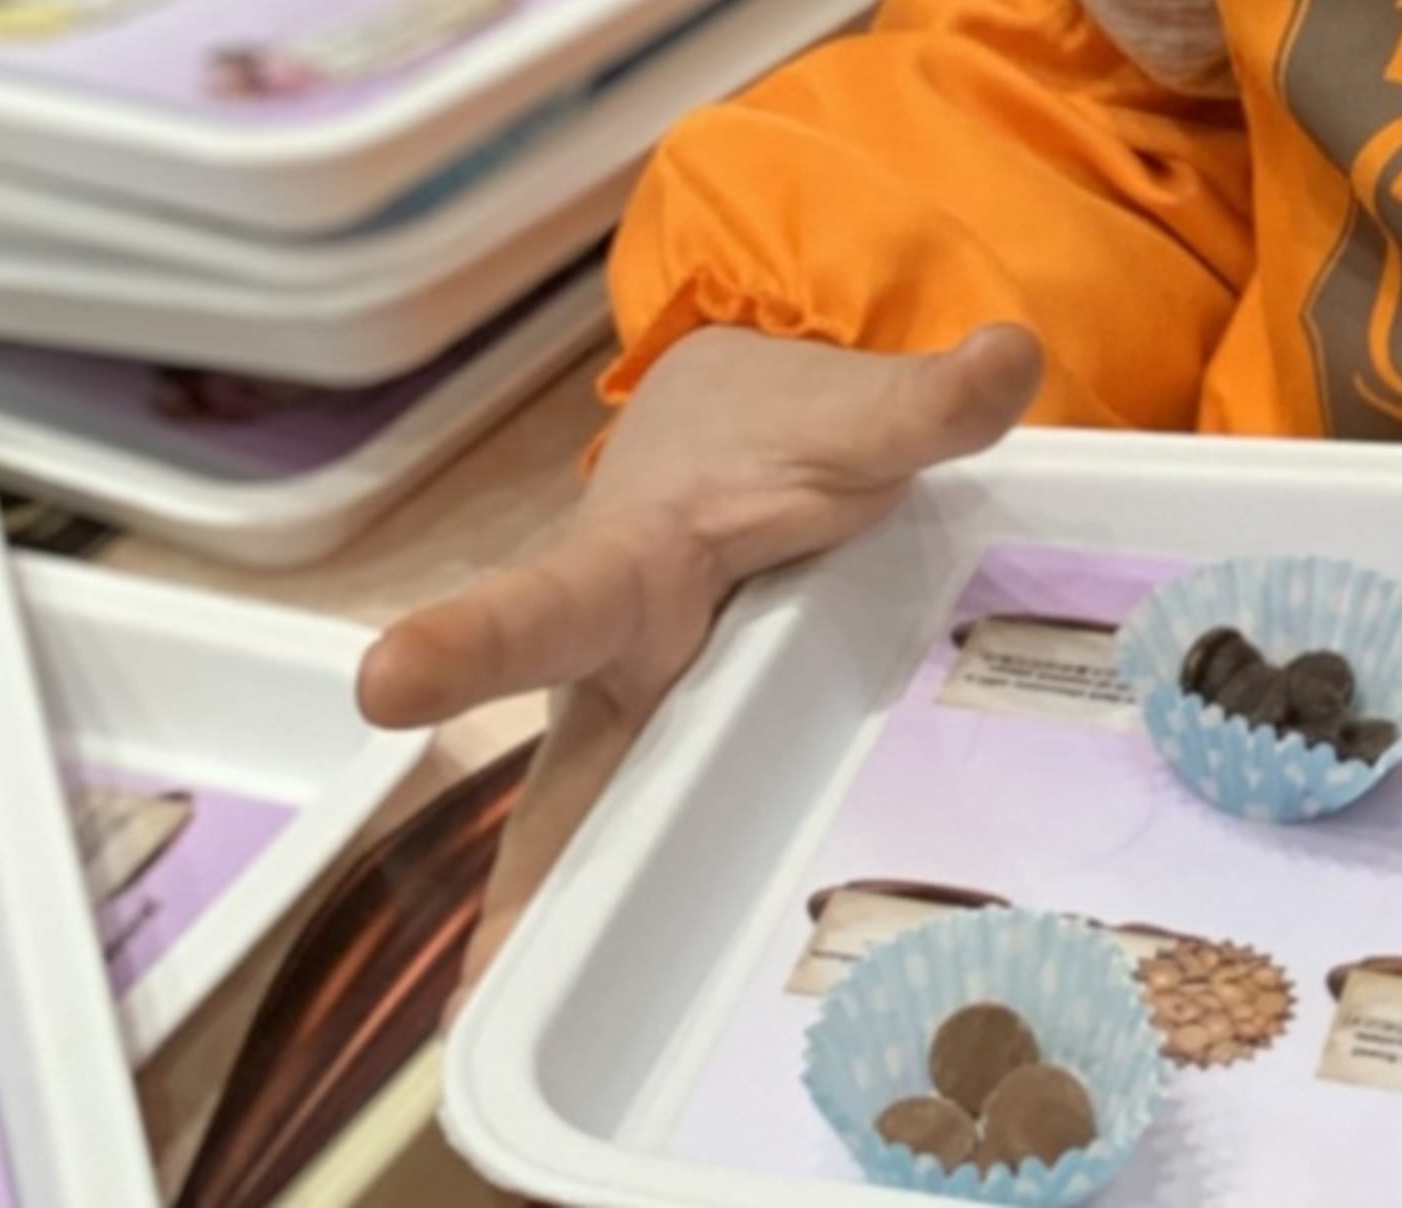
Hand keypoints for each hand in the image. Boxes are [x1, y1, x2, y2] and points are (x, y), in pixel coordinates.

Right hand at [357, 324, 1045, 992]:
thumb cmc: (774, 431)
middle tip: (476, 993)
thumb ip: (925, 402)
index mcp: (636, 562)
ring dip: (549, 936)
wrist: (729, 419)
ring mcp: (636, 722)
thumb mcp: (853, 416)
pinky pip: (644, 850)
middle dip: (521, 878)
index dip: (476, 642)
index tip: (388, 682)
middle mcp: (614, 660)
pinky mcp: (670, 761)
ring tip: (502, 1043)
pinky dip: (612, 928)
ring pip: (582, 835)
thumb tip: (1013, 358)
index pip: (552, 600)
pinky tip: (578, 1015)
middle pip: (559, 776)